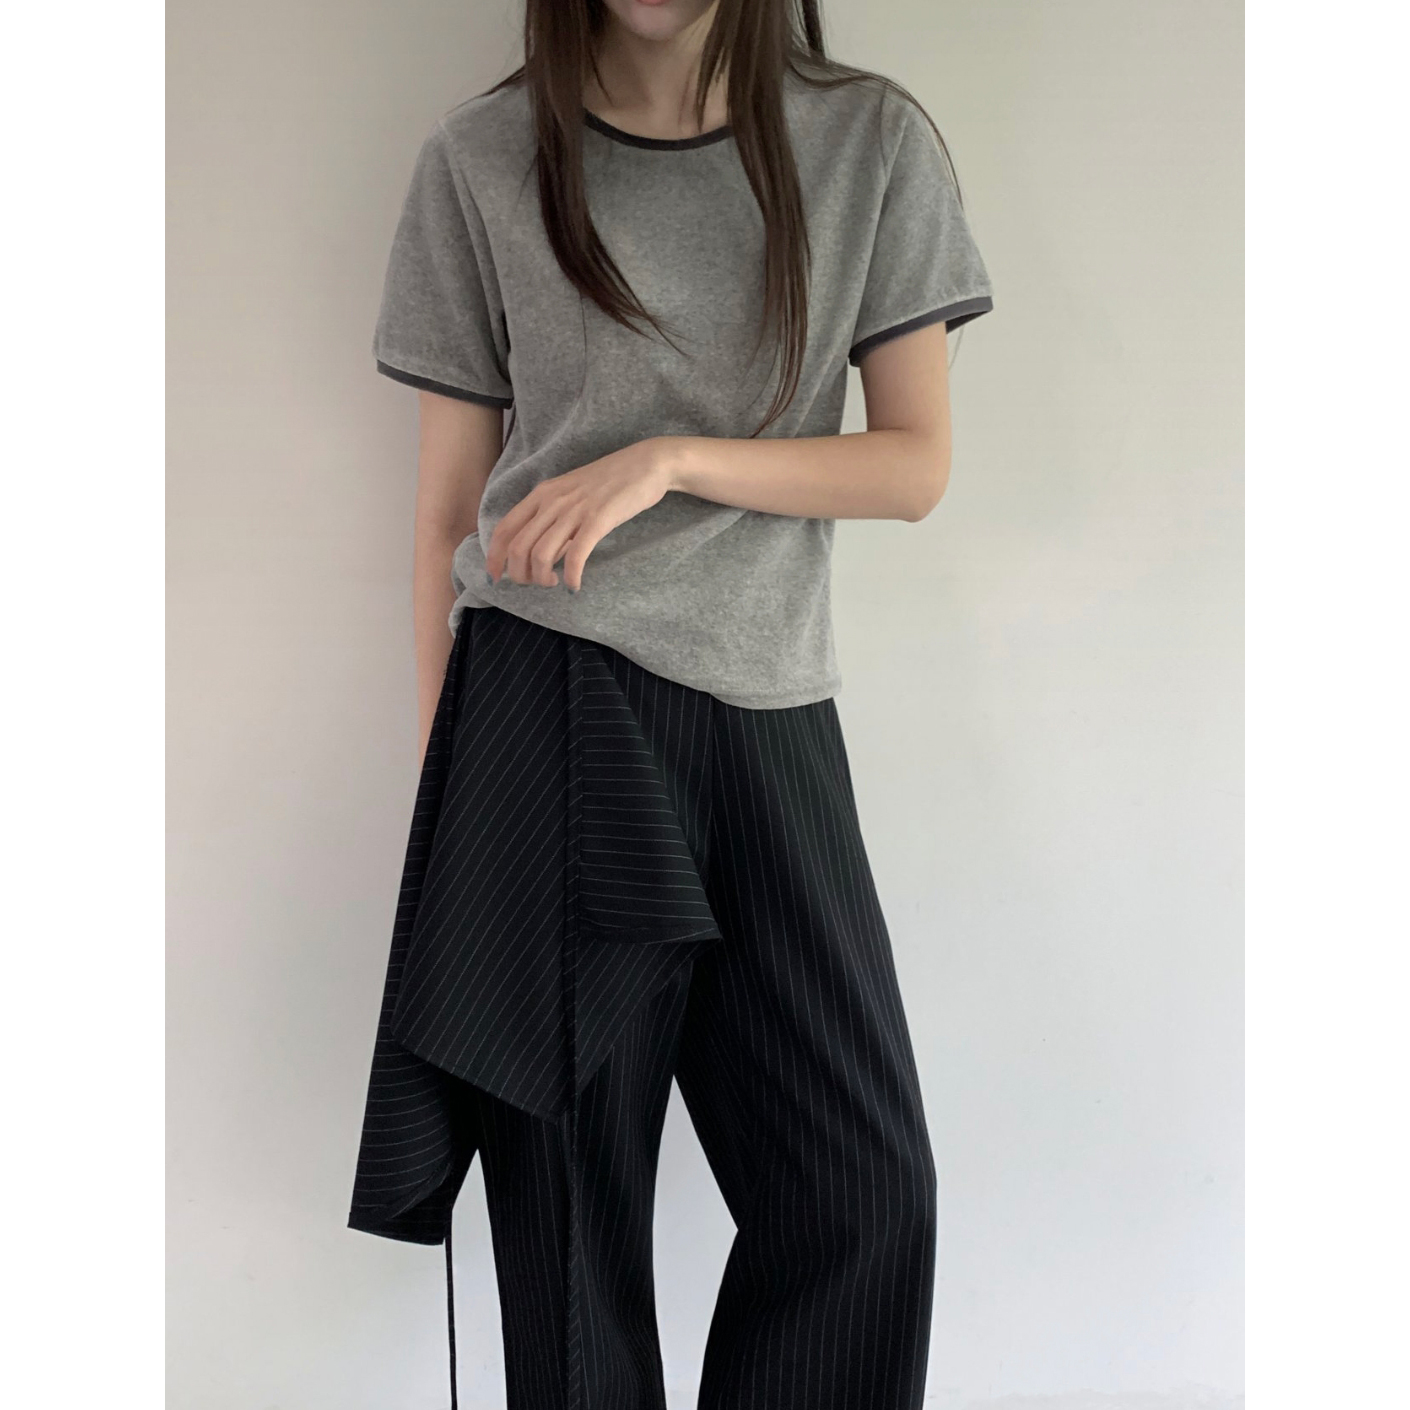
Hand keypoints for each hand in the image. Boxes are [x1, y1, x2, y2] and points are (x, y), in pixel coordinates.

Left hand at [484, 436, 678, 590]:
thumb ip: (553, 520)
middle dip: (520, 575)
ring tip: (556, 583)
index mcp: (542, 494)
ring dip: (543, 578)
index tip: (496, 577)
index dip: (494, 557)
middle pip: (518, 547)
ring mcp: (574, 510)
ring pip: (541, 555)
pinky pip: (576, 556)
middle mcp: (552, 502)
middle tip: (536, 584)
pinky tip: (575, 585)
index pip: (504, 529)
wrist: (645, 464)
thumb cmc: (609, 483)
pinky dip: (571, 577)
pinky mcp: (598, 520)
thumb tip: (543, 553)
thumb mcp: (571, 495)